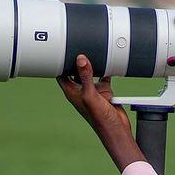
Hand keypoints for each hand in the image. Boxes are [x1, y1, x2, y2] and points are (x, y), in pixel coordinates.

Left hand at [57, 55, 145, 170]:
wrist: (116, 129)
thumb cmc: (99, 118)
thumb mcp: (90, 95)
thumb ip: (86, 77)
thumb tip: (80, 59)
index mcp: (72, 92)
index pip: (61, 74)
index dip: (59, 62)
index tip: (60, 49)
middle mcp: (81, 90)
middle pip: (75, 71)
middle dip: (75, 60)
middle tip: (77, 45)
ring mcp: (93, 91)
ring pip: (90, 72)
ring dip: (91, 64)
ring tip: (92, 50)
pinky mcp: (104, 91)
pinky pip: (104, 76)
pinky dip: (106, 70)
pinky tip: (109, 63)